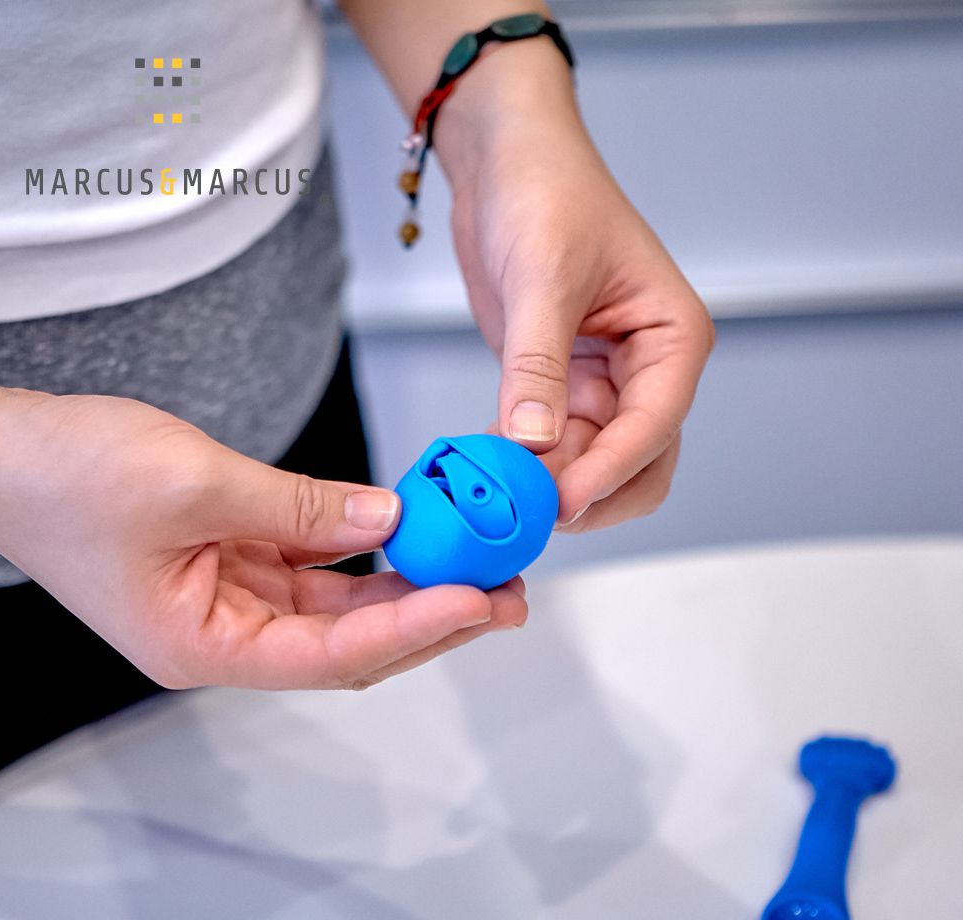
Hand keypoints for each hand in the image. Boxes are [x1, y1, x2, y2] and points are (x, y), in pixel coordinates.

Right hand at [0, 383, 526, 689]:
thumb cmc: (64, 477)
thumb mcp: (196, 485)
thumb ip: (300, 507)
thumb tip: (386, 515)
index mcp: (204, 646)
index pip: (332, 652)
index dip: (411, 628)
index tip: (476, 601)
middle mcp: (225, 635)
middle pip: (349, 640)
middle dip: (429, 616)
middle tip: (505, 594)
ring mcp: (232, 599)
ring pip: (340, 604)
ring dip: (407, 585)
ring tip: (480, 565)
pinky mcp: (235, 560)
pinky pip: (316, 565)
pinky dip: (365, 550)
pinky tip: (413, 533)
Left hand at [437, 42, 714, 531]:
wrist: (504, 163)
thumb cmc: (546, 192)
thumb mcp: (542, 277)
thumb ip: (538, 366)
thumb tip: (533, 443)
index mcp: (671, 338)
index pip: (655, 425)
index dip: (611, 470)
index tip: (563, 502)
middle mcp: (646, 369)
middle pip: (638, 462)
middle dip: (592, 492)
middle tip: (534, 512)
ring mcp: (603, 382)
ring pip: (593, 461)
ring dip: (554, 483)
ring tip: (504, 493)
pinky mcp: (560, 386)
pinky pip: (554, 444)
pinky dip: (527, 463)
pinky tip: (492, 467)